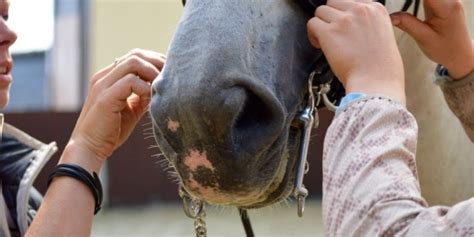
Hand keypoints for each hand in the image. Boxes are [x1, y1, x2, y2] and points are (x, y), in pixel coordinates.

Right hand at [64, 49, 165, 169]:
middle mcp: (104, 76)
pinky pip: (131, 81)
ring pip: (134, 62)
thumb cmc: (110, 132)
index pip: (135, 57)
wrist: (89, 149)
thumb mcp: (131, 110)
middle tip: (172, 77)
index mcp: (109, 77)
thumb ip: (143, 96)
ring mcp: (103, 85)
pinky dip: (146, 88)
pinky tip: (151, 100)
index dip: (155, 62)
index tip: (170, 74)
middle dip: (158, 63)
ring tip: (162, 87)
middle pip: (136, 54)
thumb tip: (161, 88)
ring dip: (153, 73)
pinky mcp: (105, 97)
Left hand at [307, 0, 404, 102]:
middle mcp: (360, 10)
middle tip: (333, 32)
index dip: (345, 14)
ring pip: (321, 11)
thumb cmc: (381, 67)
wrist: (376, 81)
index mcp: (376, 9)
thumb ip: (368, 23)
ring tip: (326, 40)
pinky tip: (320, 45)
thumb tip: (352, 25)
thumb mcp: (384, 34)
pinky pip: (312, 24)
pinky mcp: (329, 32)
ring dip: (321, 25)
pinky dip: (312, 35)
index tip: (344, 26)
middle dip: (331, 16)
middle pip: (334, 2)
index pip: (352, 0)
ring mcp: (344, 20)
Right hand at [390, 0, 473, 78]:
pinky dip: (417, 1)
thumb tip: (389, 16)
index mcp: (447, 7)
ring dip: (412, 1)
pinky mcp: (443, 1)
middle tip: (395, 9)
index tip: (392, 1)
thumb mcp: (424, 38)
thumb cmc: (445, 49)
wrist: (461, 54)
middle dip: (410, 0)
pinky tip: (410, 5)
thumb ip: (407, 24)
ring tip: (401, 11)